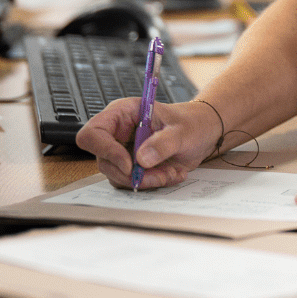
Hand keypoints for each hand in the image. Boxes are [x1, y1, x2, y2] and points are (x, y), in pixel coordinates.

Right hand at [75, 97, 219, 189]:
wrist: (203, 132)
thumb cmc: (192, 123)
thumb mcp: (182, 131)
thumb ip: (163, 143)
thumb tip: (141, 160)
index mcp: (122, 114)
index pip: (93, 133)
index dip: (106, 151)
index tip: (130, 164)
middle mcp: (117, 133)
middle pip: (104, 160)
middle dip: (132, 173)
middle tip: (161, 174)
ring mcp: (122, 150)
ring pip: (118, 175)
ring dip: (145, 180)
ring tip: (170, 172)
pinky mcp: (131, 166)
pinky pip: (131, 182)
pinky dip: (151, 183)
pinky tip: (170, 174)